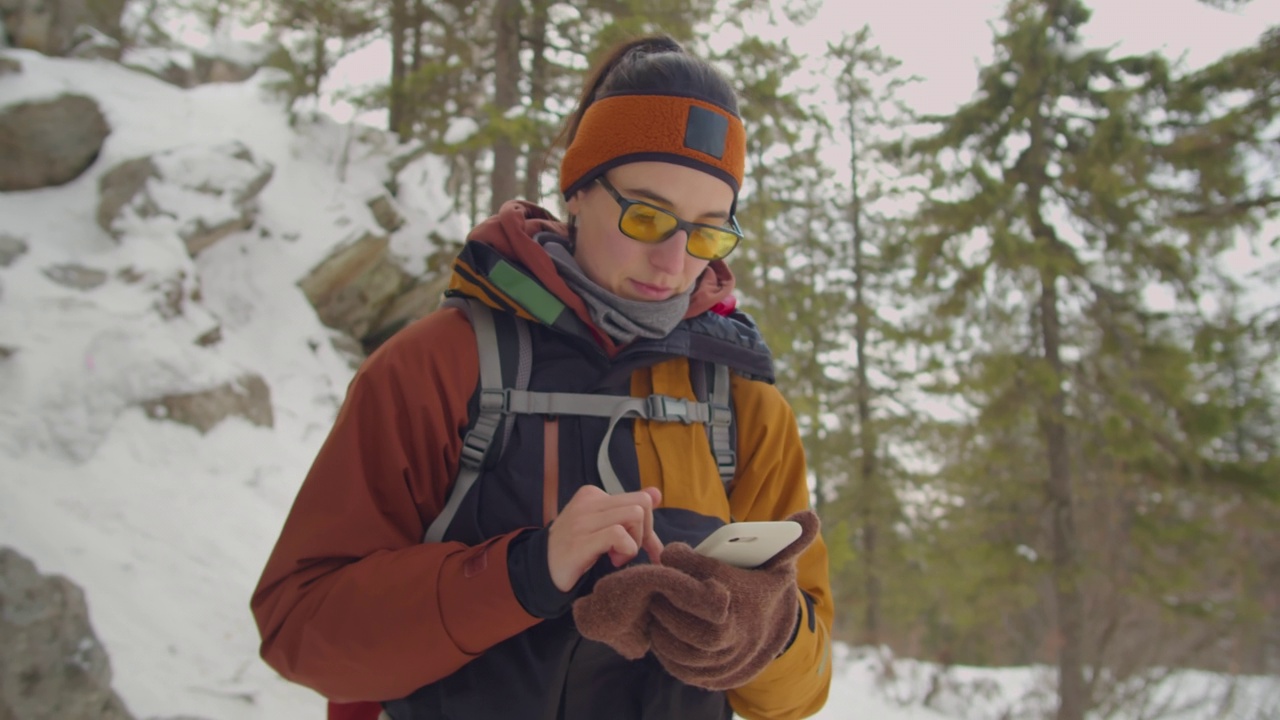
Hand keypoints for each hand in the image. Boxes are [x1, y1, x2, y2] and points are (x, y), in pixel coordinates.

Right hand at [546, 485, 663, 592]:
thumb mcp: (603, 525)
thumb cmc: (576, 548)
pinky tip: (613, 560)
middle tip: (628, 552)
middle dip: (645, 533)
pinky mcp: (580, 541)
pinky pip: (618, 535)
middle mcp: (588, 502)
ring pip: (634, 516)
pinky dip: (625, 550)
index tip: (644, 548)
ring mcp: (582, 520)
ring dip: (634, 543)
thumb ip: (628, 510)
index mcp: (593, 495)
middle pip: (641, 505)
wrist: (542, 569)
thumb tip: (657, 493)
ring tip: (618, 557)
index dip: (648, 527)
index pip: (639, 499)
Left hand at [573, 510, 819, 689]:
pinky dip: (662, 646)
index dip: (684, 559)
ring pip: (679, 643)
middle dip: (669, 596)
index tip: (673, 551)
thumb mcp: (778, 563)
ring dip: (661, 621)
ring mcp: (721, 659)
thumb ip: (790, 539)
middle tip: (658, 580)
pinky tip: (661, 626)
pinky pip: (675, 663)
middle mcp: (737, 634)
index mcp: (749, 599)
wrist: (769, 634)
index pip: (708, 576)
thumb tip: (811, 516)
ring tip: (656, 601)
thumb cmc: (763, 589)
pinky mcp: (706, 676)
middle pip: (691, 616)